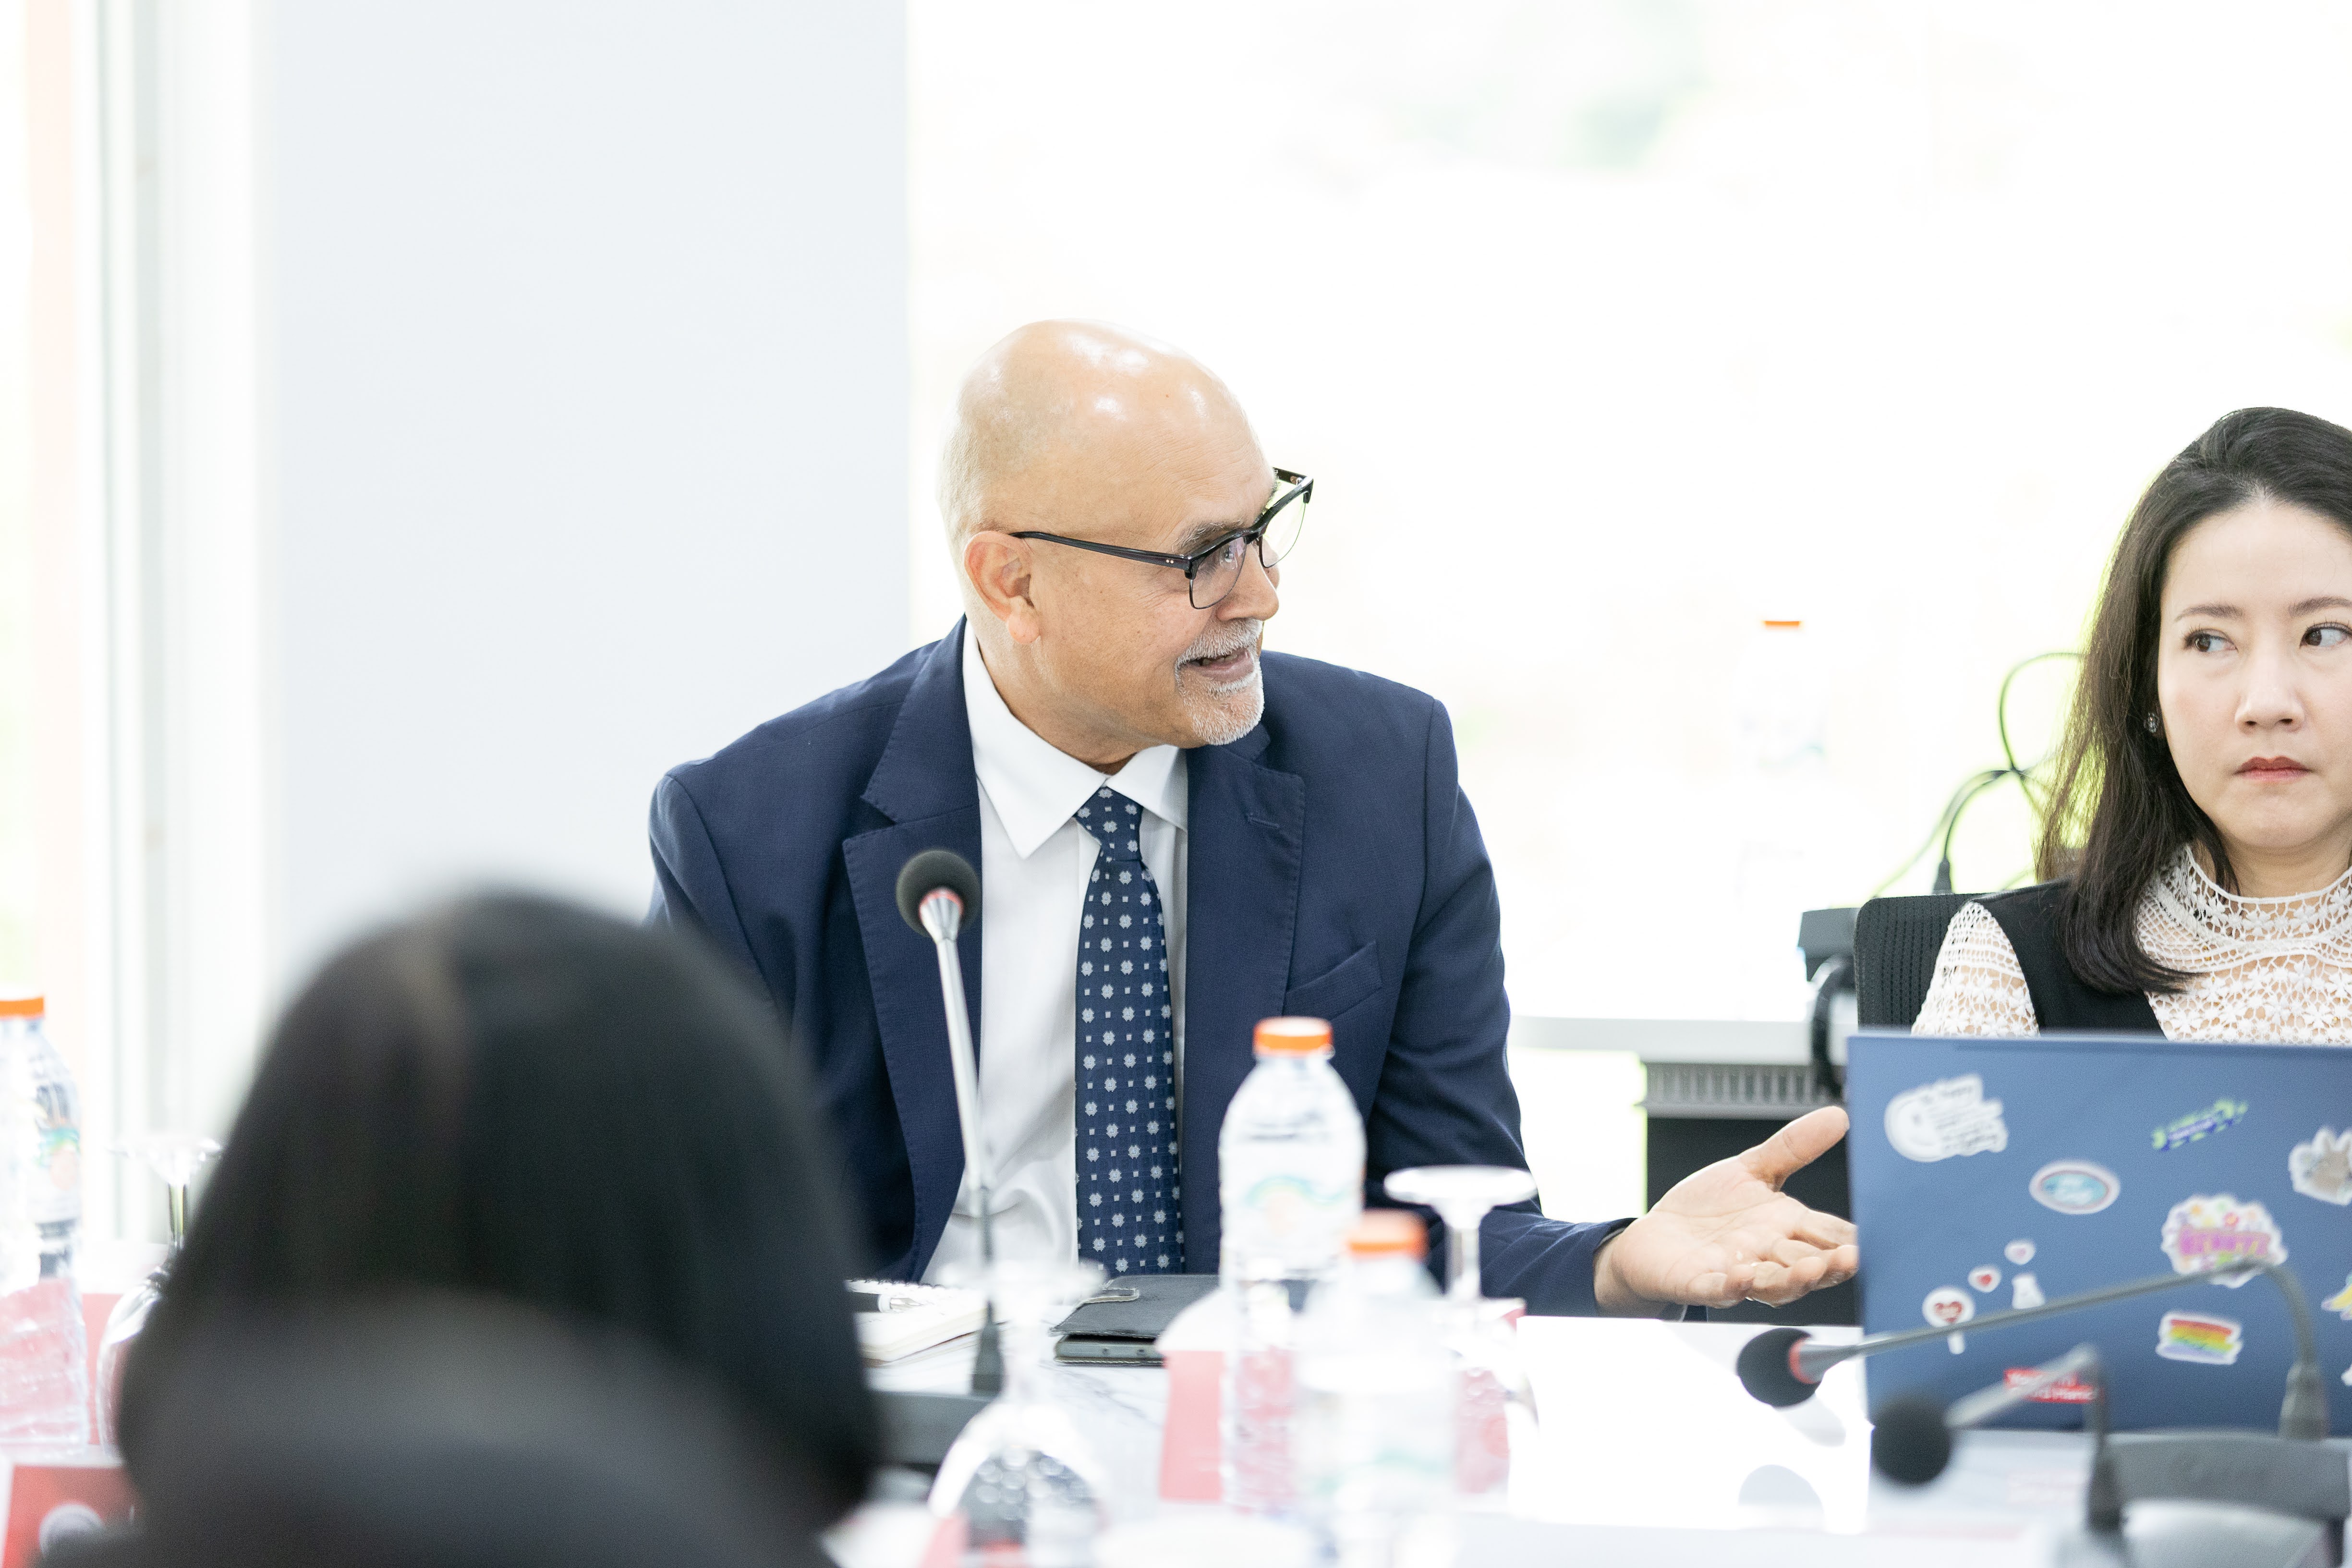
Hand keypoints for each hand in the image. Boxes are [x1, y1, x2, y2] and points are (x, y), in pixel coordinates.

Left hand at [1592, 1106, 1859, 1315]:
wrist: (1655, 1237)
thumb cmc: (1706, 1209)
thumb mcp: (1751, 1170)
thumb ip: (1793, 1147)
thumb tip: (1837, 1116)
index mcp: (1785, 1228)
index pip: (1828, 1236)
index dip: (1851, 1240)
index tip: (1876, 1238)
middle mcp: (1767, 1255)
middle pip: (1809, 1265)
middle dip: (1832, 1265)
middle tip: (1852, 1258)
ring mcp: (1736, 1272)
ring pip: (1774, 1285)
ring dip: (1794, 1280)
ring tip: (1812, 1269)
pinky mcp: (1700, 1282)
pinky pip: (1720, 1290)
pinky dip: (1732, 1287)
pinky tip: (1743, 1278)